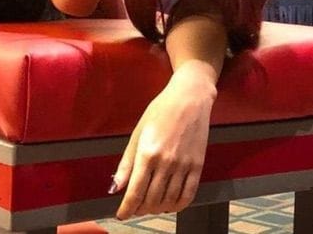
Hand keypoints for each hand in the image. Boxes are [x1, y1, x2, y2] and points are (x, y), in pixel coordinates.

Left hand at [111, 70, 214, 218]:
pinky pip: (188, 195)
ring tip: (151, 206)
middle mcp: (165, 162)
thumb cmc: (161, 110)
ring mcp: (183, 165)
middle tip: (135, 208)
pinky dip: (178, 205)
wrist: (189, 98)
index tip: (122, 214)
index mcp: (147, 153)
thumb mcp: (138, 132)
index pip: (135, 192)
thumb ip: (126, 163)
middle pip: (151, 199)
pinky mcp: (198, 166)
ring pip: (169, 200)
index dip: (127, 208)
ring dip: (157, 208)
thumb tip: (115, 187)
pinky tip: (170, 204)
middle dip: (140, 209)